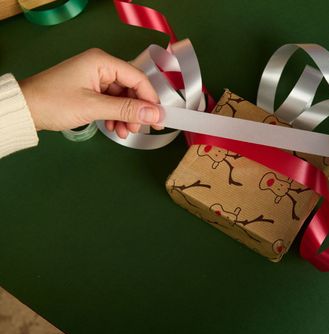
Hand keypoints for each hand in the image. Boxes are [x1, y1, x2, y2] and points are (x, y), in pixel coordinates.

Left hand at [20, 48, 162, 138]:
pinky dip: (116, 117)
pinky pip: (112, 103)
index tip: (159, 118)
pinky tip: (114, 129)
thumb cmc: (52, 102)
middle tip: (139, 128)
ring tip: (124, 132)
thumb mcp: (93, 107)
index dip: (150, 99)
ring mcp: (95, 79)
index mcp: (102, 62)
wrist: (25, 110)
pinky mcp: (90, 90)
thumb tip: (154, 114)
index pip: (138, 78)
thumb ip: (126, 110)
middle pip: (132, 89)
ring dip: (127, 116)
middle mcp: (101, 67)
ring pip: (123, 98)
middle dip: (137, 111)